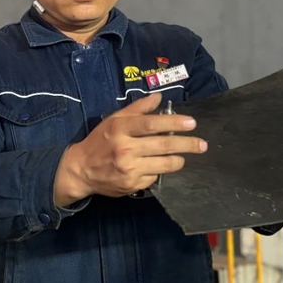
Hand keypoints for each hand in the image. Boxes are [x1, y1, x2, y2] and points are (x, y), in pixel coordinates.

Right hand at [54, 93, 207, 204]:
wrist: (81, 169)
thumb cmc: (100, 141)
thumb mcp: (114, 119)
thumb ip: (138, 108)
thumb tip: (159, 97)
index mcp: (120, 129)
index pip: (151, 124)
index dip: (173, 123)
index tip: (191, 123)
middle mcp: (125, 149)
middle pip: (163, 146)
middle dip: (187, 144)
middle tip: (202, 144)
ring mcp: (129, 169)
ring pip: (164, 164)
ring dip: (179, 160)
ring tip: (183, 156)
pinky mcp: (132, 185)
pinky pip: (155, 177)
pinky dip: (161, 171)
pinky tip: (160, 166)